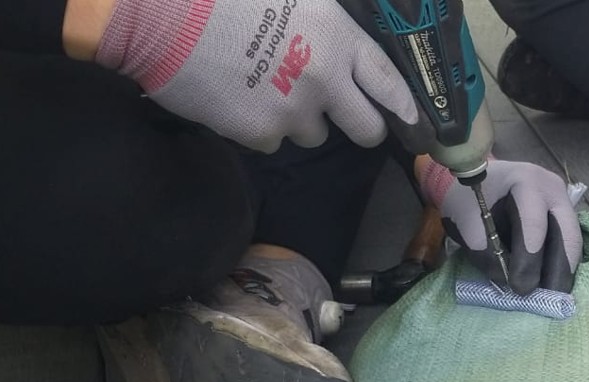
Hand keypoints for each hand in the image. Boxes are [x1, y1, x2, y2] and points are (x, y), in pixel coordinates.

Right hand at [94, 0, 417, 151]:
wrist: (157, 14)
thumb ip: (323, 22)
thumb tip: (335, 40)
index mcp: (336, 36)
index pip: (387, 80)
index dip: (403, 104)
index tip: (412, 120)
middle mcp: (324, 78)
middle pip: (367, 127)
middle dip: (361, 126)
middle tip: (345, 117)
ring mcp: (292, 110)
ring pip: (315, 135)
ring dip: (299, 119)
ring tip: (266, 87)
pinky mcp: (260, 133)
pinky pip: (273, 142)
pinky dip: (260, 128)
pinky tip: (238, 97)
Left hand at [422, 159, 581, 294]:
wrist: (474, 182)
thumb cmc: (468, 200)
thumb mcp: (468, 223)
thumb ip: (485, 252)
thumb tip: (507, 282)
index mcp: (526, 182)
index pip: (533, 224)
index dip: (528, 259)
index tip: (519, 287)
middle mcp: (553, 190)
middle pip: (567, 235)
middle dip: (559, 270)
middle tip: (550, 300)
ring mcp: (563, 203)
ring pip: (572, 243)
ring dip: (563, 272)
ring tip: (552, 298)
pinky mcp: (564, 218)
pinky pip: (568, 245)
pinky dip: (560, 266)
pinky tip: (551, 285)